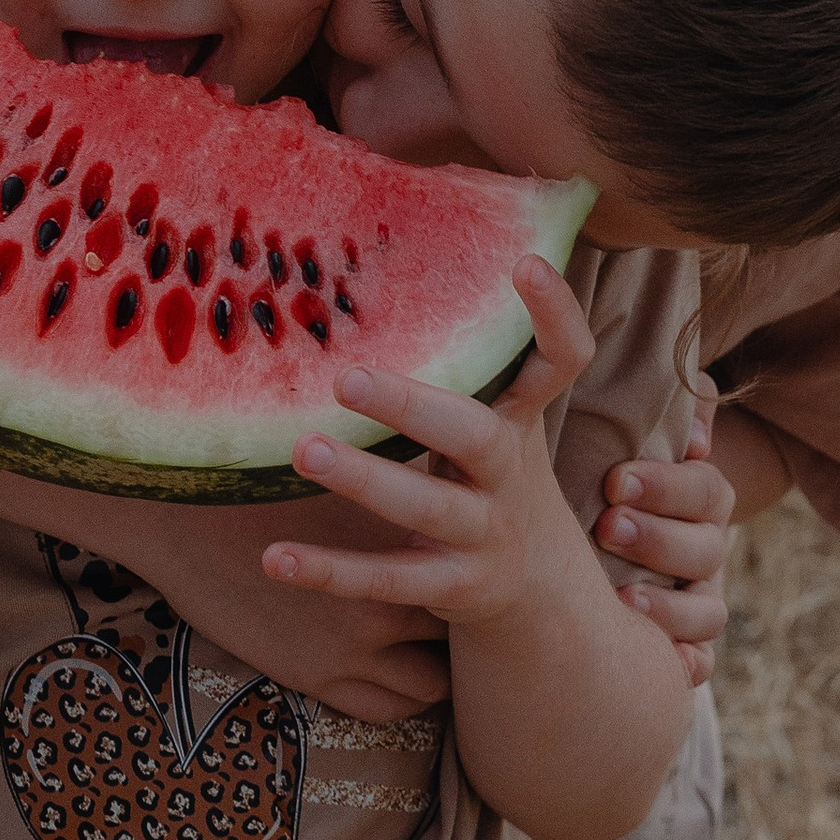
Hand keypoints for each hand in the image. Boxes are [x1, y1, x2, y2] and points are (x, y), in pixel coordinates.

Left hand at [264, 254, 595, 628]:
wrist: (538, 590)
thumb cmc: (491, 474)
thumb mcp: (496, 416)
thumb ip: (463, 359)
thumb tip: (384, 250)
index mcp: (522, 417)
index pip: (563, 360)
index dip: (555, 313)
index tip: (525, 261)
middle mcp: (510, 474)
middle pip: (476, 436)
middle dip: (414, 407)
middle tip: (347, 379)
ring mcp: (486, 534)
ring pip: (427, 509)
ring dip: (366, 481)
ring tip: (303, 451)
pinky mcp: (454, 589)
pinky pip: (388, 580)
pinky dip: (330, 570)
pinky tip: (276, 557)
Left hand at [594, 365, 733, 689]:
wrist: (608, 523)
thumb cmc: (617, 469)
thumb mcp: (638, 430)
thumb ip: (667, 410)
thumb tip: (696, 433)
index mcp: (702, 498)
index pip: (706, 489)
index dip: (666, 486)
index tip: (616, 480)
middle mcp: (708, 549)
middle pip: (707, 548)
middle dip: (658, 538)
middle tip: (608, 527)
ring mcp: (699, 598)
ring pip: (707, 610)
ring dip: (670, 605)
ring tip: (624, 597)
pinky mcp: (685, 643)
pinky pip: (700, 662)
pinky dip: (688, 664)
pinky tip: (666, 667)